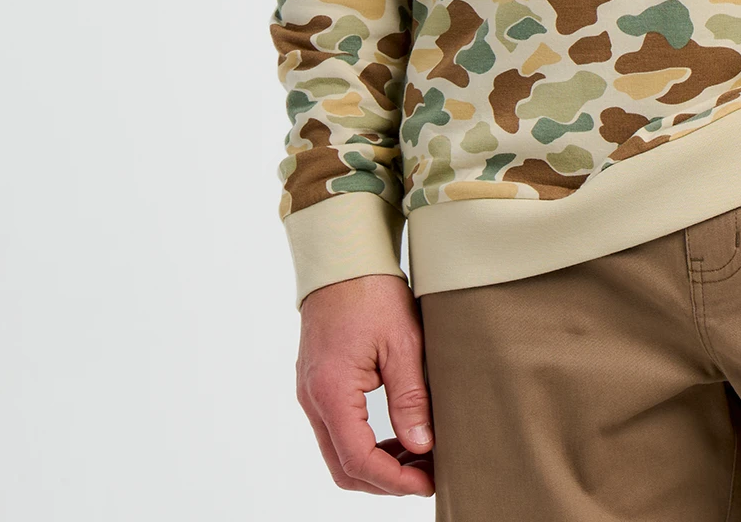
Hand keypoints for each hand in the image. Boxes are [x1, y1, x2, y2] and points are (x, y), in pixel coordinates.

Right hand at [296, 272, 435, 495]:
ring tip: (419, 456)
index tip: (428, 482)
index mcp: (331, 391)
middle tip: (427, 475)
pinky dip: (366, 443)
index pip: (358, 461)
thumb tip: (422, 445)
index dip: (395, 480)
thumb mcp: (402, 342)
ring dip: (377, 464)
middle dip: (385, 481)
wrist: (342, 257)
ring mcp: (311, 393)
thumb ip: (410, 398)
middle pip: (343, 467)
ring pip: (339, 452)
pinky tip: (398, 436)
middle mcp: (313, 399)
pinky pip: (337, 430)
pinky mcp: (317, 384)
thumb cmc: (371, 291)